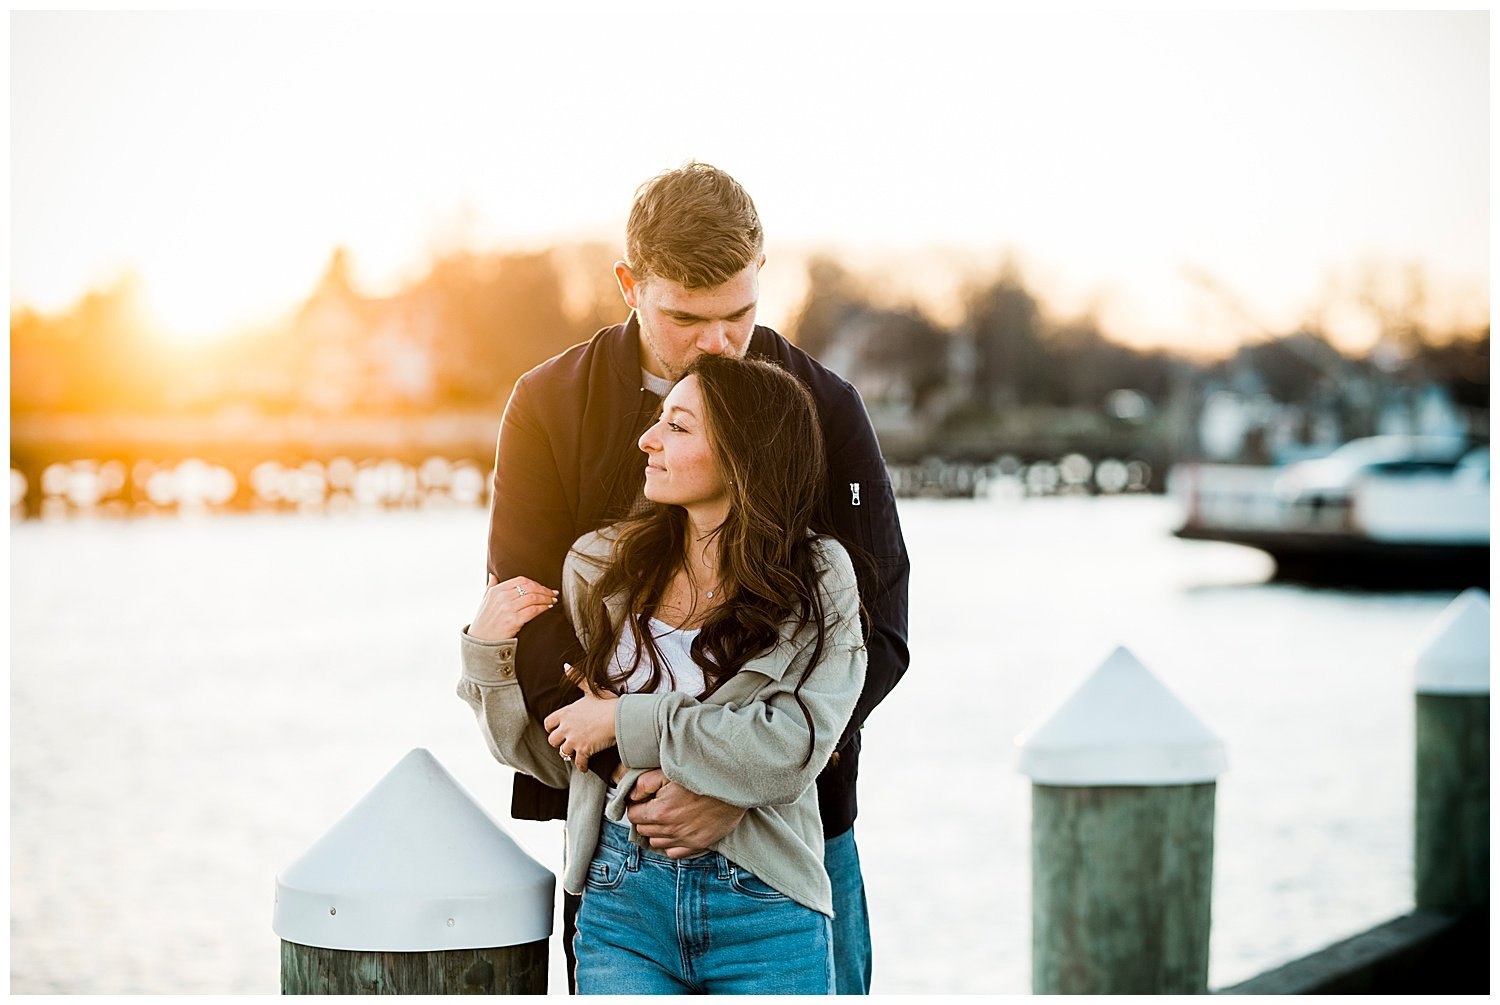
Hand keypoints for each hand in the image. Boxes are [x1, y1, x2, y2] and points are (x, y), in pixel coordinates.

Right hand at [469, 573, 557, 640]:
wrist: (480, 641)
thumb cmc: (484, 621)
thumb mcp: (484, 601)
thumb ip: (490, 586)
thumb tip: (493, 575)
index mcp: (496, 590)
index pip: (521, 580)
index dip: (536, 583)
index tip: (543, 588)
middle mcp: (502, 597)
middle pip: (530, 588)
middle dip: (544, 590)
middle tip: (553, 594)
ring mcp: (507, 609)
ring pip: (533, 598)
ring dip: (546, 599)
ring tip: (553, 601)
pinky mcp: (513, 620)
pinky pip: (533, 610)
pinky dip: (543, 608)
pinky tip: (548, 608)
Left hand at [543, 678, 617, 772]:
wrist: (619, 717)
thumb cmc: (607, 702)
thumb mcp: (591, 688)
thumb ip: (577, 678)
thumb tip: (565, 666)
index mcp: (566, 713)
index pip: (548, 723)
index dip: (552, 728)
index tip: (557, 729)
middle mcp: (566, 727)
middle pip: (552, 740)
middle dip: (559, 742)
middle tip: (567, 742)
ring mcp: (574, 740)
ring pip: (563, 752)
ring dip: (569, 753)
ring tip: (576, 753)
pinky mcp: (584, 751)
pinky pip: (578, 763)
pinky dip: (581, 766)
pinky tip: (584, 766)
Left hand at [625, 769, 746, 857]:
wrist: (731, 786)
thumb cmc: (700, 776)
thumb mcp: (668, 772)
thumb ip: (644, 783)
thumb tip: (632, 796)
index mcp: (660, 811)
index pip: (633, 815)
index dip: (636, 806)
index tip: (644, 800)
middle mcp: (670, 829)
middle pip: (643, 829)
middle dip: (645, 818)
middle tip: (655, 806)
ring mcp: (684, 838)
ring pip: (656, 842)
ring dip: (656, 832)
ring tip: (665, 818)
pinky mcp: (697, 844)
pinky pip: (674, 853)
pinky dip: (671, 844)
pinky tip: (676, 830)